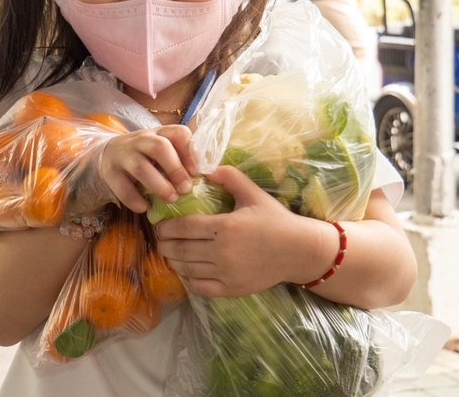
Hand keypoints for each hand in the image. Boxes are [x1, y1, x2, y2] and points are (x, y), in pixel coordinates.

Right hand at [99, 125, 197, 212]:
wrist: (107, 154)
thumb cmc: (145, 156)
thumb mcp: (163, 150)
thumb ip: (180, 158)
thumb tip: (204, 177)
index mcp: (159, 133)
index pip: (178, 133)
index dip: (190, 152)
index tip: (197, 172)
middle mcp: (141, 140)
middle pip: (159, 147)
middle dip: (176, 169)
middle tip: (186, 189)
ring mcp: (124, 155)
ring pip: (141, 167)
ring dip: (159, 186)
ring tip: (170, 199)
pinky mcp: (110, 173)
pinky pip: (123, 187)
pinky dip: (136, 200)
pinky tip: (145, 207)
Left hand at [155, 165, 309, 296]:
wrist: (299, 251)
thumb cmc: (275, 219)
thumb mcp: (252, 193)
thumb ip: (228, 177)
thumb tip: (204, 168)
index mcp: (225, 227)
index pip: (183, 228)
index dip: (166, 227)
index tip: (160, 225)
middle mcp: (222, 253)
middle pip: (180, 250)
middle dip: (164, 244)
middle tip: (160, 239)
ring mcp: (226, 274)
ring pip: (187, 269)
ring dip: (173, 261)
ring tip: (170, 253)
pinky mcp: (232, 290)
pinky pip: (200, 287)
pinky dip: (188, 279)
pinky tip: (187, 269)